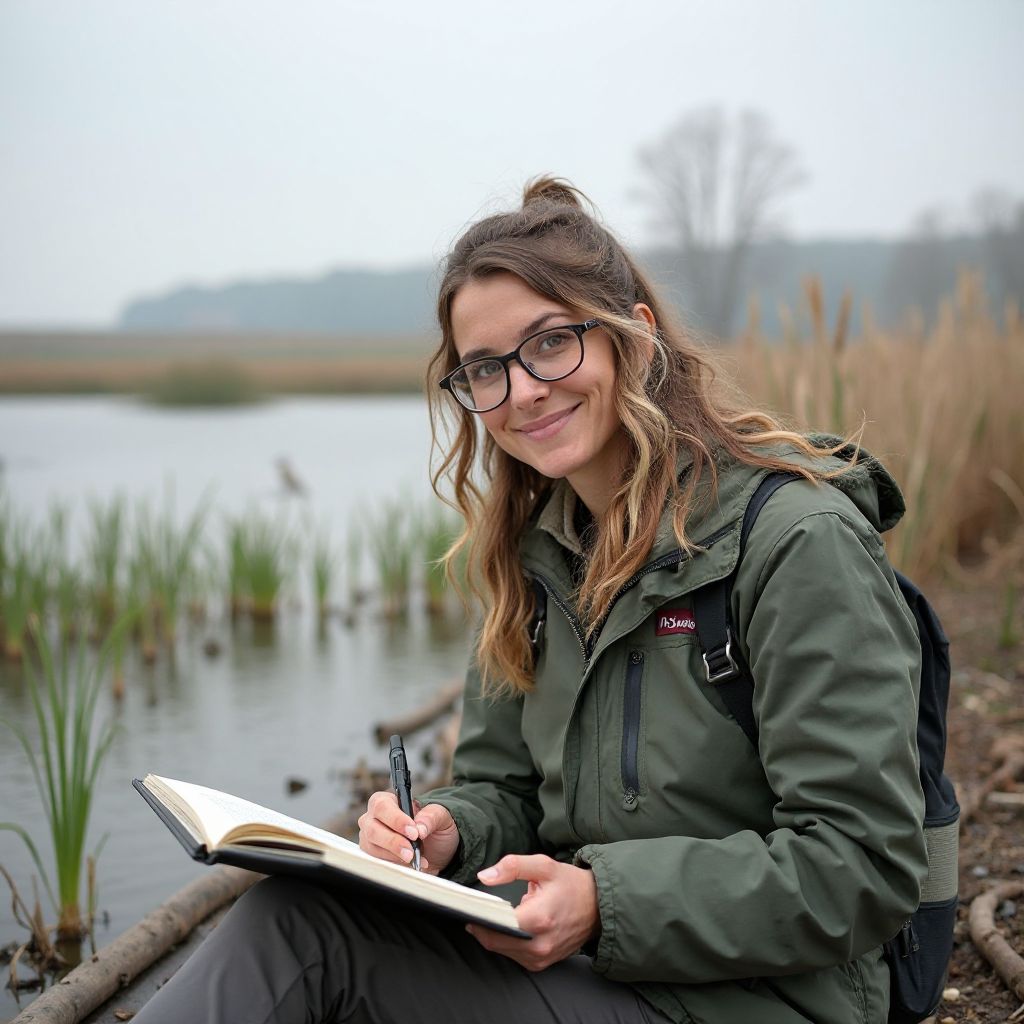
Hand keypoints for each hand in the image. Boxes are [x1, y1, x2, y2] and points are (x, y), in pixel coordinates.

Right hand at [357, 792, 459, 875]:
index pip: (382, 806)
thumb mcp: (441, 816)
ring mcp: (371, 838)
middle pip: (373, 829)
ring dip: (395, 856)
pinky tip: (410, 865)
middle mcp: (374, 818)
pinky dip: (395, 865)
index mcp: (388, 801)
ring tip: (414, 858)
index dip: (396, 820)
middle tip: (411, 852)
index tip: (413, 833)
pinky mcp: (373, 855)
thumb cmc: (433, 826)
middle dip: (393, 842)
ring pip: (372, 847)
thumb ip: (431, 817)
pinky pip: (377, 862)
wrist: (436, 849)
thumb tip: (420, 828)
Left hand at [465, 854, 599, 971]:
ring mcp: (541, 957)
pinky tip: (510, 926)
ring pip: (501, 950)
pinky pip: (513, 955)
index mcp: (539, 918)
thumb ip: (512, 866)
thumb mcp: (544, 866)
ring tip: (497, 914)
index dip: (478, 915)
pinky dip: (506, 942)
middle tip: (477, 908)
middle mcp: (539, 944)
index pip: (495, 924)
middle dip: (482, 924)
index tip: (468, 905)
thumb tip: (485, 876)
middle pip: (493, 940)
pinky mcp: (541, 963)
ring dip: (494, 934)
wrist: (599, 907)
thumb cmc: (571, 884)